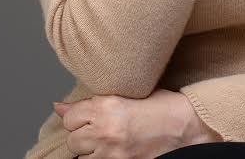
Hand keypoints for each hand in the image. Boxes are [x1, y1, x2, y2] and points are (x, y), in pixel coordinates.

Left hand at [53, 87, 222, 157]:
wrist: (185, 126)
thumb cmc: (161, 105)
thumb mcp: (128, 93)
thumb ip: (93, 100)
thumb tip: (59, 106)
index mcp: (107, 106)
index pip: (70, 116)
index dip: (76, 114)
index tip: (83, 113)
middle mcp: (105, 131)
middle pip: (72, 137)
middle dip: (80, 132)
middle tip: (96, 125)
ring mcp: (112, 152)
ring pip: (80, 155)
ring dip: (87, 147)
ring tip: (103, 138)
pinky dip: (98, 157)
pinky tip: (109, 149)